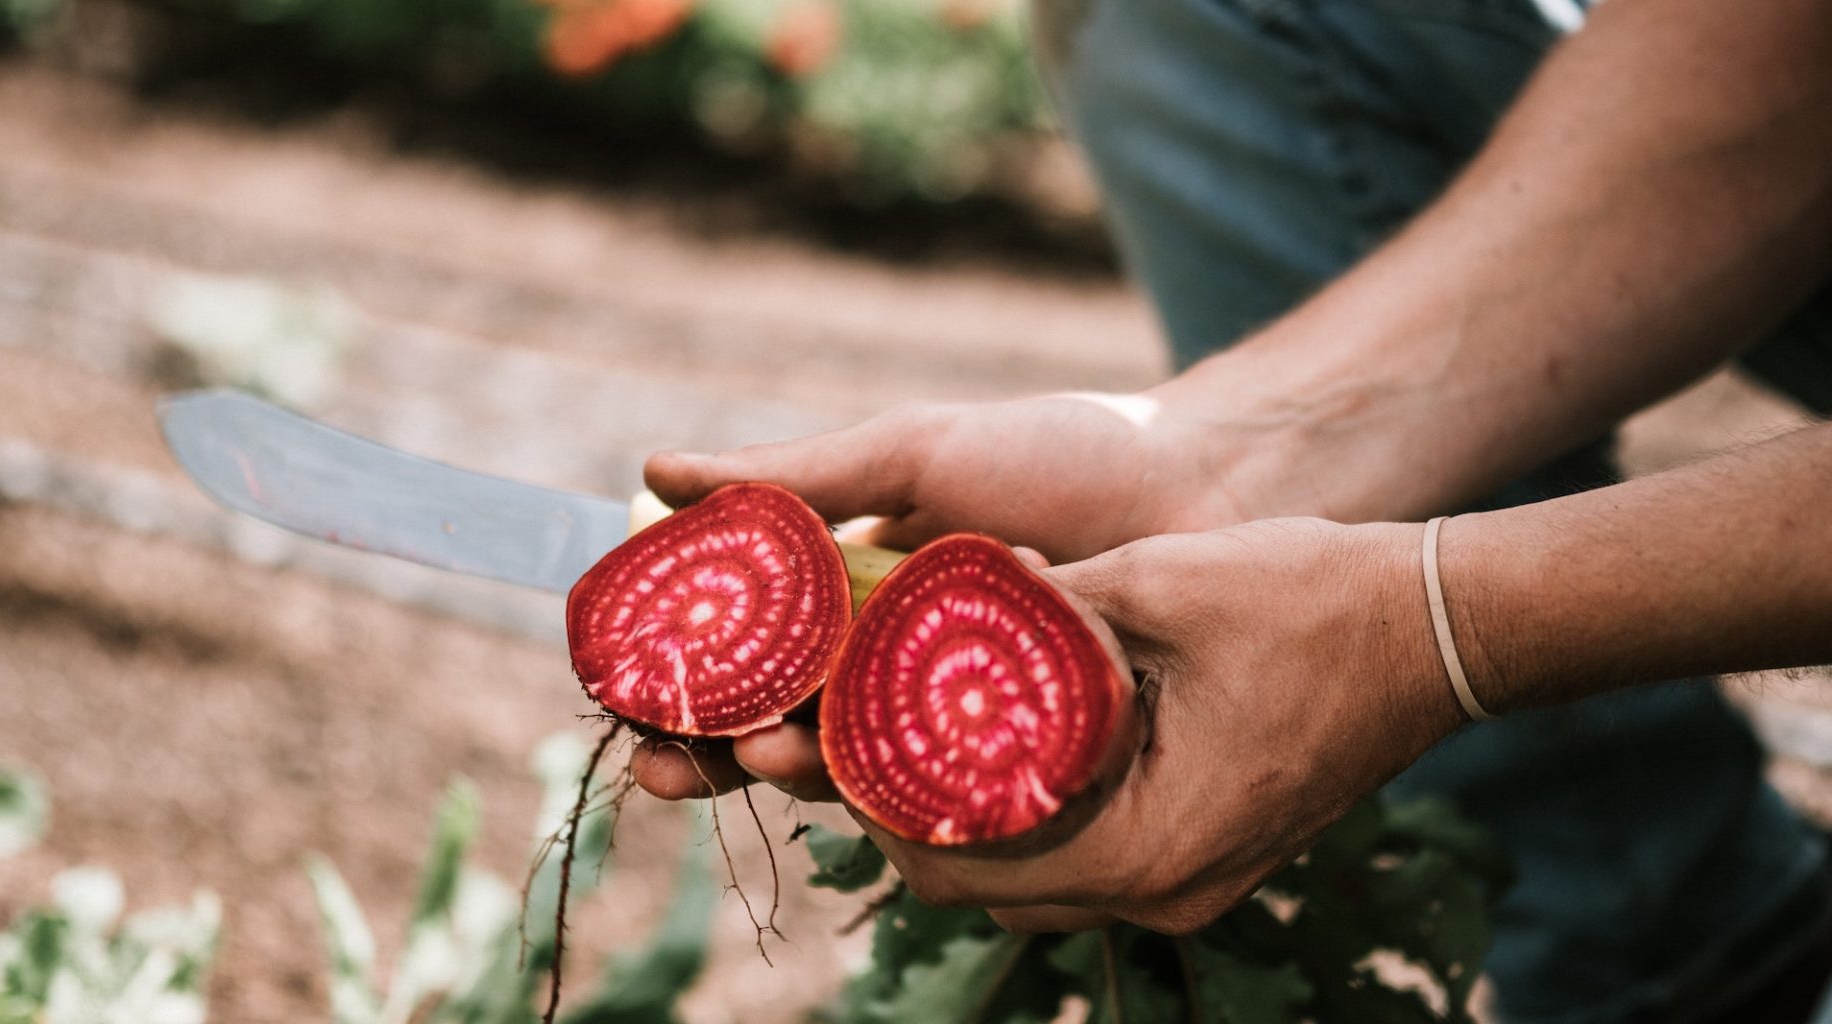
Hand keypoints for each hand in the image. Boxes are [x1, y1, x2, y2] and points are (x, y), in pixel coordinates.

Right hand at [630, 389, 1266, 801]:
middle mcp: (889, 664)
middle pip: (774, 726)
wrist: (1207, 488)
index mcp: (849, 594)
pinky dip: (894, 797)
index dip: (675, 679)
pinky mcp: (1015, 763)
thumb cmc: (1063, 457)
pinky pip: (939, 795)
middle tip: (672, 761)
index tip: (624, 692)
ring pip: (846, 771)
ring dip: (790, 774)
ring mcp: (952, 719)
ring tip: (769, 757)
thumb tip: (653, 468)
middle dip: (713, 753)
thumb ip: (793, 477)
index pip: (738, 651)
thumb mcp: (914, 455)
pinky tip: (869, 788)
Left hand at [849, 520, 1460, 933]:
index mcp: (1144, 845)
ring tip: (905, 733)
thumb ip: (1034, 610)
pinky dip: (1027, 814)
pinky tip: (998, 741)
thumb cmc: (1310, 600)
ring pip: (1028, 881)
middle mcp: (1162, 890)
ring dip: (962, 818)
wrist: (1436, 629)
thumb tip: (925, 596)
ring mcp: (1188, 882)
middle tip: (848, 731)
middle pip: (982, 887)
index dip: (874, 803)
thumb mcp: (1153, 582)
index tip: (823, 734)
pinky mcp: (1202, 857)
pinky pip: (1083, 859)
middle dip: (904, 813)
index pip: (958, 864)